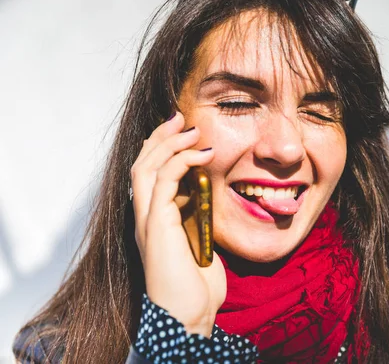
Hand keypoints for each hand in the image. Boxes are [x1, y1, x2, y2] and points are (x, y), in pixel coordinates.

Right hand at [130, 112, 225, 336]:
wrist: (189, 314)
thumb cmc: (196, 285)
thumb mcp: (198, 241)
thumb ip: (195, 217)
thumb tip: (204, 195)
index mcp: (153, 220)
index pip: (148, 174)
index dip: (160, 149)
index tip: (180, 131)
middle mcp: (144, 217)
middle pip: (141, 164)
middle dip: (160, 137)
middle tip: (180, 117)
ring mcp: (147, 220)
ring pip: (145, 167)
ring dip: (168, 143)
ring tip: (191, 128)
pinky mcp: (157, 225)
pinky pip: (164, 181)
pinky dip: (181, 162)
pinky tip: (202, 154)